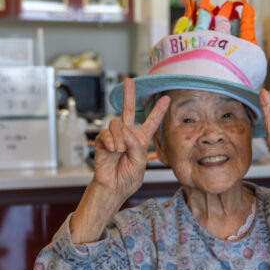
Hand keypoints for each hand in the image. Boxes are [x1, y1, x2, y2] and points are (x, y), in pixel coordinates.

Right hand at [93, 79, 169, 201]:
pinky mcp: (102, 142)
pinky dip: (110, 141)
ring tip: (120, 150)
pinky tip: (113, 150)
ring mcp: (114, 138)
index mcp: (141, 141)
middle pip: (128, 111)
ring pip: (116, 123)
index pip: (150, 123)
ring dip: (120, 137)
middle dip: (129, 95)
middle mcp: (127, 136)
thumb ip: (136, 146)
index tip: (166, 99)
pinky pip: (106, 133)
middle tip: (128, 81)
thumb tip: (126, 131)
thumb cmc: (128, 178)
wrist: (113, 188)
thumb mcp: (140, 163)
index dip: (158, 111)